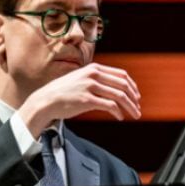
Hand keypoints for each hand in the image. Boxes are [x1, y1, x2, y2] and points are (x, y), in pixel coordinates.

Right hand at [18, 63, 141, 134]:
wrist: (46, 100)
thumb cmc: (65, 91)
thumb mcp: (81, 78)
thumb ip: (97, 79)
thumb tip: (115, 87)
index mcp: (94, 68)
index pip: (122, 75)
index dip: (132, 86)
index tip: (137, 96)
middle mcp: (93, 75)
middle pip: (123, 85)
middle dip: (134, 98)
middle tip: (138, 108)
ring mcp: (90, 86)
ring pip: (119, 96)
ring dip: (130, 106)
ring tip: (134, 115)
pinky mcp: (87, 99)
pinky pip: (109, 106)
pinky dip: (118, 112)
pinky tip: (120, 117)